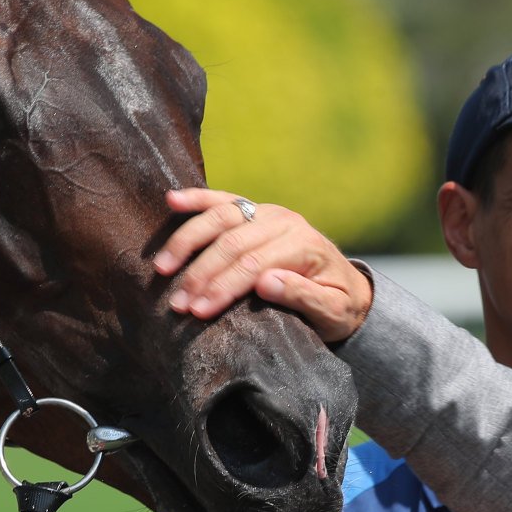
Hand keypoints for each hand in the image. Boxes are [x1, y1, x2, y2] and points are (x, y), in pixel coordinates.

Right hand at [153, 189, 370, 341]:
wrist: (350, 290)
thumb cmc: (339, 306)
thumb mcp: (334, 312)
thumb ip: (304, 297)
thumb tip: (266, 282)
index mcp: (304, 245)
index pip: (254, 265)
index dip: (223, 287)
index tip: (198, 311)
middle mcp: (284, 222)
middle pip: (232, 243)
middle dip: (200, 274)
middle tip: (177, 304)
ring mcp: (267, 213)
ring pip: (221, 218)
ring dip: (187, 242)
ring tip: (161, 268)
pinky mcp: (256, 212)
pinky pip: (224, 200)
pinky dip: (196, 199)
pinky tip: (171, 200)